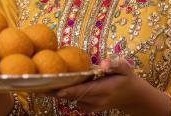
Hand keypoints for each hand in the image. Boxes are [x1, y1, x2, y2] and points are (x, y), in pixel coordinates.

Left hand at [47, 58, 169, 114]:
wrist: (133, 97)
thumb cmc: (127, 79)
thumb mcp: (125, 68)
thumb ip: (114, 64)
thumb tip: (103, 63)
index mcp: (105, 90)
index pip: (84, 91)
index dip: (69, 90)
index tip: (56, 89)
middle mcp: (97, 101)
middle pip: (73, 96)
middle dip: (55, 92)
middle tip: (37, 86)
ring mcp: (92, 106)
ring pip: (71, 99)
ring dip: (57, 93)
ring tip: (40, 85)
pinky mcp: (89, 107)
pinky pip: (74, 100)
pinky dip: (65, 94)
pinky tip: (55, 86)